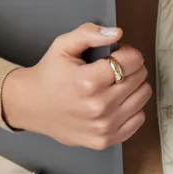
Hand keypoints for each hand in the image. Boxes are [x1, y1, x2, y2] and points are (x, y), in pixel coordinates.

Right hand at [0, 23, 150, 148]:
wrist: (30, 106)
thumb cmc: (49, 74)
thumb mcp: (63, 46)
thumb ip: (89, 34)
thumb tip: (117, 33)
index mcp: (88, 81)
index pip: (132, 61)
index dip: (129, 53)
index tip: (119, 54)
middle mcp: (98, 106)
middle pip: (139, 78)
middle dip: (131, 68)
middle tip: (115, 69)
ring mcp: (103, 126)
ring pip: (142, 97)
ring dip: (134, 87)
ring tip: (116, 84)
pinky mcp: (104, 140)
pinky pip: (138, 119)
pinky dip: (133, 108)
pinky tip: (117, 102)